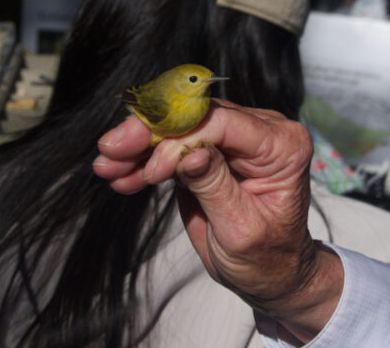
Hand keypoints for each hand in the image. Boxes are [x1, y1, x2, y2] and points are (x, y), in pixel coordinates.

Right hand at [93, 99, 342, 342]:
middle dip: (150, 134)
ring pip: (179, 129)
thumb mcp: (240, 229)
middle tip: (111, 150)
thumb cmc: (266, 258)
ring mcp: (234, 139)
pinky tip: (122, 176)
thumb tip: (188, 153)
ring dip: (140, 148)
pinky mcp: (212, 150)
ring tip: (107, 167)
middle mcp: (262, 132)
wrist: (270, 272)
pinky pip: (174, 147)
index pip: (224, 123)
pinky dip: (146, 161)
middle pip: (196, 118)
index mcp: (282, 146)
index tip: (152, 170)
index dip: (181, 139)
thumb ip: (215, 186)